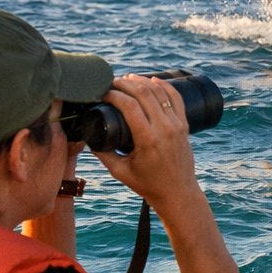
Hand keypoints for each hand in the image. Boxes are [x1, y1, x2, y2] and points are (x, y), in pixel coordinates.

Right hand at [91, 75, 200, 209]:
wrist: (178, 193)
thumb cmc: (148, 185)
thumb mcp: (120, 171)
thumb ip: (102, 153)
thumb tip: (86, 136)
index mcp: (148, 140)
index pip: (129, 106)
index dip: (114, 94)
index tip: (103, 92)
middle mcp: (165, 129)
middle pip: (144, 93)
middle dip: (125, 83)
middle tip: (112, 82)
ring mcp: (177, 125)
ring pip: (160, 92)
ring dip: (142, 82)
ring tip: (128, 79)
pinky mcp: (184, 125)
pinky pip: (176, 98)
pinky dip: (164, 86)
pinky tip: (152, 80)